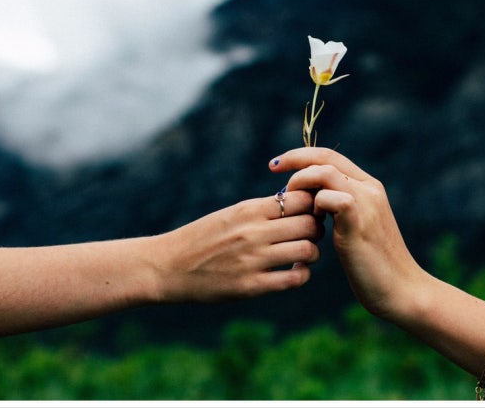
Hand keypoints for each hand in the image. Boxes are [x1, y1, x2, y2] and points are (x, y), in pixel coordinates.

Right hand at [156, 190, 323, 303]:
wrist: (168, 266)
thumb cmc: (202, 237)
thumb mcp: (230, 214)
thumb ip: (262, 210)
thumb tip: (297, 202)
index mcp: (249, 210)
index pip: (301, 199)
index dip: (313, 205)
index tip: (310, 211)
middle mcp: (254, 232)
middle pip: (309, 224)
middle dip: (317, 228)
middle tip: (312, 233)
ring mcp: (253, 260)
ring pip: (307, 251)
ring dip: (312, 252)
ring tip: (304, 253)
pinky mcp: (251, 286)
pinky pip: (294, 279)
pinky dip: (302, 274)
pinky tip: (295, 271)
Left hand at [269, 147, 422, 320]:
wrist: (401, 290)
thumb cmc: (373, 264)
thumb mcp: (354, 228)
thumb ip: (337, 210)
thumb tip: (309, 202)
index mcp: (368, 187)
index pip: (330, 156)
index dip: (301, 156)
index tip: (277, 165)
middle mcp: (370, 189)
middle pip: (325, 157)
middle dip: (294, 160)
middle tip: (273, 169)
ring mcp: (366, 204)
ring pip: (325, 172)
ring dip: (301, 183)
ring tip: (291, 204)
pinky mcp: (359, 223)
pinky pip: (331, 198)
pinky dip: (314, 205)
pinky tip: (313, 223)